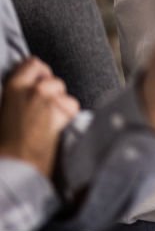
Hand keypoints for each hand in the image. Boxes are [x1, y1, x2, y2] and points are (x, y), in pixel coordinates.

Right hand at [0, 57, 79, 176]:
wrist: (13, 167)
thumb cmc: (6, 143)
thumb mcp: (5, 111)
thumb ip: (19, 96)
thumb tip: (31, 88)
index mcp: (14, 86)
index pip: (34, 64)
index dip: (39, 73)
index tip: (38, 84)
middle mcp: (33, 89)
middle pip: (54, 80)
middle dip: (53, 93)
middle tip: (43, 112)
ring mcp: (49, 99)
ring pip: (65, 94)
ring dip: (61, 106)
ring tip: (47, 124)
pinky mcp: (62, 112)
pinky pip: (72, 107)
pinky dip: (68, 117)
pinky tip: (55, 130)